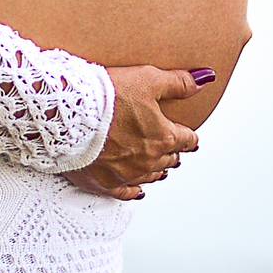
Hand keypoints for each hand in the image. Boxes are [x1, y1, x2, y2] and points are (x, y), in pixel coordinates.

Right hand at [62, 65, 213, 199]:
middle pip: (169, 159)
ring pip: (151, 176)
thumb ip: (178, 82)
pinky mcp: (103, 183)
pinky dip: (133, 191)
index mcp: (163, 137)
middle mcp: (148, 160)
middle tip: (172, 147)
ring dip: (157, 169)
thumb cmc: (106, 95)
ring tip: (160, 166)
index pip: (186, 140)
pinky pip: (124, 194)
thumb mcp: (148, 79)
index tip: (189, 137)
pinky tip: (137, 190)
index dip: (189, 136)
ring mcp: (126, 175)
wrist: (68, 114)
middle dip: (172, 151)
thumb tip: (204, 80)